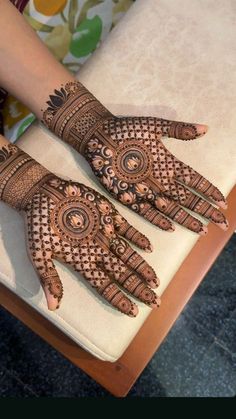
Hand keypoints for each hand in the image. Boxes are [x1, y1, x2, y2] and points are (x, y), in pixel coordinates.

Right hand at [0, 142, 158, 314]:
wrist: (41, 193)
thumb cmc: (38, 224)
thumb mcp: (39, 253)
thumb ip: (49, 278)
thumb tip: (53, 308)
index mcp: (82, 262)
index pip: (105, 286)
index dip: (119, 299)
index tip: (134, 312)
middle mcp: (97, 251)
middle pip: (122, 274)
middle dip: (139, 289)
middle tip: (156, 303)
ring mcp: (105, 234)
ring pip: (129, 255)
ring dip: (142, 267)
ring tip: (156, 282)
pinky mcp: (108, 215)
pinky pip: (127, 229)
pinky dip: (138, 237)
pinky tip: (150, 247)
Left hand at [42, 81, 227, 233]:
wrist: (98, 135)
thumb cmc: (126, 129)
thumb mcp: (155, 127)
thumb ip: (179, 130)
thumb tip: (206, 129)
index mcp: (169, 163)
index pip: (195, 180)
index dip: (209, 191)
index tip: (222, 201)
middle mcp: (160, 179)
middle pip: (188, 198)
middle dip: (205, 210)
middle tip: (221, 222)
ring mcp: (145, 189)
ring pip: (171, 208)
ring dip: (186, 218)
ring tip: (201, 230)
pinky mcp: (128, 195)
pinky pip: (146, 211)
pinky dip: (158, 219)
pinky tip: (171, 228)